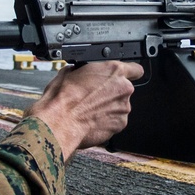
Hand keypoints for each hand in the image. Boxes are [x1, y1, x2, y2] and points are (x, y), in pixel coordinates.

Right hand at [26, 61, 144, 160]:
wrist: (59, 122)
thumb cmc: (62, 98)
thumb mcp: (69, 72)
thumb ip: (85, 70)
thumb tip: (80, 71)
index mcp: (113, 71)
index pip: (135, 69)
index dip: (130, 73)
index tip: (125, 77)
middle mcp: (123, 89)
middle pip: (124, 90)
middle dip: (112, 93)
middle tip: (94, 97)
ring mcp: (123, 108)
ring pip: (119, 106)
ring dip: (109, 108)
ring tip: (90, 110)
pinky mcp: (120, 125)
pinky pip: (115, 121)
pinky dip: (107, 121)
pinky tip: (92, 120)